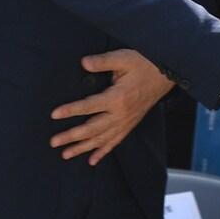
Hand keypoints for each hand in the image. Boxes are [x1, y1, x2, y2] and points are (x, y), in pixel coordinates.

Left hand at [49, 49, 171, 164]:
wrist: (166, 74)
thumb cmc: (144, 64)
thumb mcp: (123, 58)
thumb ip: (102, 62)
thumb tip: (84, 63)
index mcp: (117, 98)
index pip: (89, 106)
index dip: (70, 110)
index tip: (54, 115)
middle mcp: (120, 115)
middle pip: (92, 129)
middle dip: (71, 136)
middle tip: (54, 142)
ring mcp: (126, 122)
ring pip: (101, 139)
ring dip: (83, 148)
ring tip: (66, 154)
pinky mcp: (130, 125)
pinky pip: (115, 142)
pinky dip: (103, 152)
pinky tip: (92, 160)